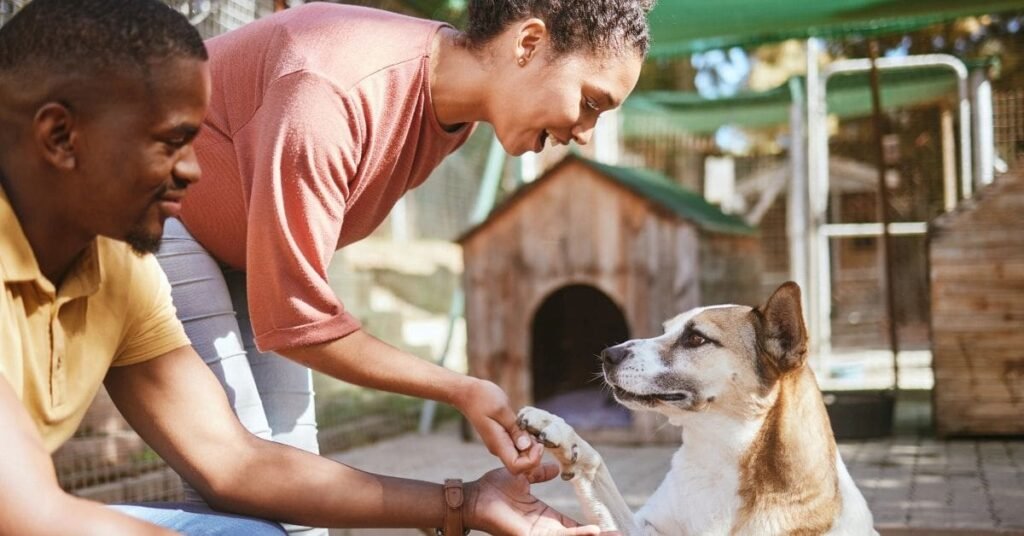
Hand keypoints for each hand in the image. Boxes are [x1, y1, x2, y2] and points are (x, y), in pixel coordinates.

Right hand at [455, 379, 541, 473]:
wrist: (467, 394)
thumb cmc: (482, 398)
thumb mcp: (502, 410)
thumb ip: (515, 429)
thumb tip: (527, 446)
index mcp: (498, 444)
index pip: (517, 467)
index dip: (532, 460)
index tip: (539, 443)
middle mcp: (499, 448)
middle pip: (521, 465)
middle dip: (535, 454)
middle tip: (538, 434)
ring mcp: (500, 444)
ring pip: (521, 456)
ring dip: (532, 447)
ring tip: (533, 428)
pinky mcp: (502, 438)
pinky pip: (518, 446)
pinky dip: (527, 440)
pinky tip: (528, 426)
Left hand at [465, 464, 600, 535]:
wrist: (475, 495)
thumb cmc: (493, 488)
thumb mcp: (524, 476)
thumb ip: (540, 473)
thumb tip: (555, 468)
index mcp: (543, 517)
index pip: (571, 527)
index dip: (589, 529)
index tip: (608, 527)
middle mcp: (543, 529)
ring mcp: (537, 535)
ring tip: (613, 535)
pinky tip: (593, 532)